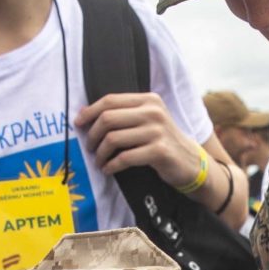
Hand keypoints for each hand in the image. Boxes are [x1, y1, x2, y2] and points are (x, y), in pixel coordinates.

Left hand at [76, 92, 208, 191]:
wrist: (190, 161)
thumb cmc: (161, 141)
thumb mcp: (147, 120)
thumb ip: (123, 114)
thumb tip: (84, 113)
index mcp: (148, 100)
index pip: (110, 101)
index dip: (90, 112)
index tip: (78, 124)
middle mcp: (153, 112)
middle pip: (108, 119)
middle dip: (93, 135)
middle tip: (90, 148)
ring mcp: (157, 131)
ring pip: (113, 139)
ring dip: (100, 154)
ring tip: (99, 161)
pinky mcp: (159, 151)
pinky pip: (125, 158)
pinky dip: (111, 165)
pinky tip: (108, 169)